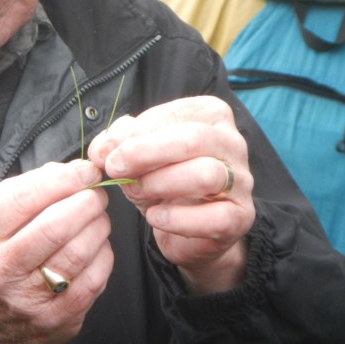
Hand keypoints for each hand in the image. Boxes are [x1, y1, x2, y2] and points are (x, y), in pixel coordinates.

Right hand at [0, 160, 112, 343]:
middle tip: (96, 194)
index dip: (63, 180)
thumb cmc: (0, 252)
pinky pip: (93, 280)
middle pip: (54, 226)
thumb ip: (31, 186)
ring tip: (98, 217)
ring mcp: (27, 299)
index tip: (86, 171)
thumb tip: (77, 170)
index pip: (24, 198)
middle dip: (86, 202)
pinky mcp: (55, 319)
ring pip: (77, 253)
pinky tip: (98, 246)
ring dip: (98, 227)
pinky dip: (103, 256)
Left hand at [87, 96, 254, 293]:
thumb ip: (119, 143)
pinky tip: (155, 217)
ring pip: (206, 174)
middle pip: (193, 138)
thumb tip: (102, 148)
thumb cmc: (164, 180)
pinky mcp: (241, 217)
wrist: (190, 230)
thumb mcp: (137, 156)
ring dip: (160, 183)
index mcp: (211, 116)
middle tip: (114, 168)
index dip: (136, 132)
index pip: (176, 114)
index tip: (104, 151)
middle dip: (145, 152)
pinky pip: (215, 217)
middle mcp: (232, 143)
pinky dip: (178, 219)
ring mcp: (242, 181)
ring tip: (135, 193)